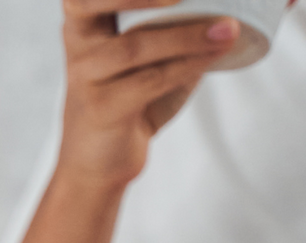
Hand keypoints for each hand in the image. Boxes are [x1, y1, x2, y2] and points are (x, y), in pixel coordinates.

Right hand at [57, 0, 238, 188]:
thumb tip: (224, 14)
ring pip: (135, 45)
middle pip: (95, 2)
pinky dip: (188, 66)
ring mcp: (84, 77)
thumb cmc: (127, 104)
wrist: (98, 164)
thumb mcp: (145, 59)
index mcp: (84, 24)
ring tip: (228, 30)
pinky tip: (215, 56)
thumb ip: (170, 30)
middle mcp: (78, 45)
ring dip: (188, 36)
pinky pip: (149, 80)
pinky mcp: (101, 108)